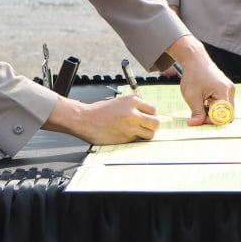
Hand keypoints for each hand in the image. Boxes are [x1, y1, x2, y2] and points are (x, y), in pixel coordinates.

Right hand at [42, 94, 158, 144]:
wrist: (85, 120)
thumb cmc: (99, 111)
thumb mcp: (118, 102)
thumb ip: (132, 107)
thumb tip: (144, 114)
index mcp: (132, 101)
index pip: (153, 109)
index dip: (151, 115)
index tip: (148, 118)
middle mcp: (134, 113)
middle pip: (155, 122)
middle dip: (152, 126)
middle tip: (147, 127)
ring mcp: (130, 126)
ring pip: (150, 134)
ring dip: (146, 134)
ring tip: (137, 133)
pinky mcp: (126, 138)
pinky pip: (138, 140)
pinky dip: (135, 139)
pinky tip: (127, 136)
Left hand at [163, 34, 234, 125]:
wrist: (195, 60)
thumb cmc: (193, 75)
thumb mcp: (191, 95)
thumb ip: (196, 112)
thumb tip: (195, 124)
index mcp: (223, 90)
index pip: (224, 114)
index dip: (212, 120)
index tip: (200, 118)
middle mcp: (230, 90)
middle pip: (228, 114)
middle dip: (214, 118)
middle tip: (200, 114)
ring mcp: (230, 89)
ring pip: (226, 110)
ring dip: (214, 112)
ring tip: (201, 104)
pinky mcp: (227, 89)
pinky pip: (224, 104)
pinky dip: (215, 106)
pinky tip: (205, 101)